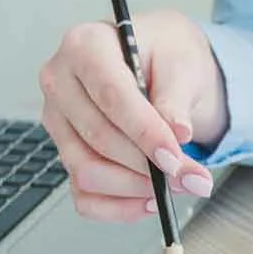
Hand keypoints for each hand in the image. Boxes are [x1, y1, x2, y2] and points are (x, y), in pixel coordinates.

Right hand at [39, 8, 226, 222]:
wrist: (160, 63)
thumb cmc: (165, 55)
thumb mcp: (181, 63)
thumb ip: (176, 98)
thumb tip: (177, 134)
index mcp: (84, 45)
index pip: (110, 96)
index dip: (145, 133)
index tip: (175, 158)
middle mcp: (61, 83)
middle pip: (99, 139)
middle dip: (150, 167)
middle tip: (193, 177)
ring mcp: (58, 123)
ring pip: (88, 172)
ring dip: (137, 189)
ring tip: (177, 185)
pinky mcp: (66, 154)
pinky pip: (85, 197)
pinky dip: (120, 207)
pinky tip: (150, 200)